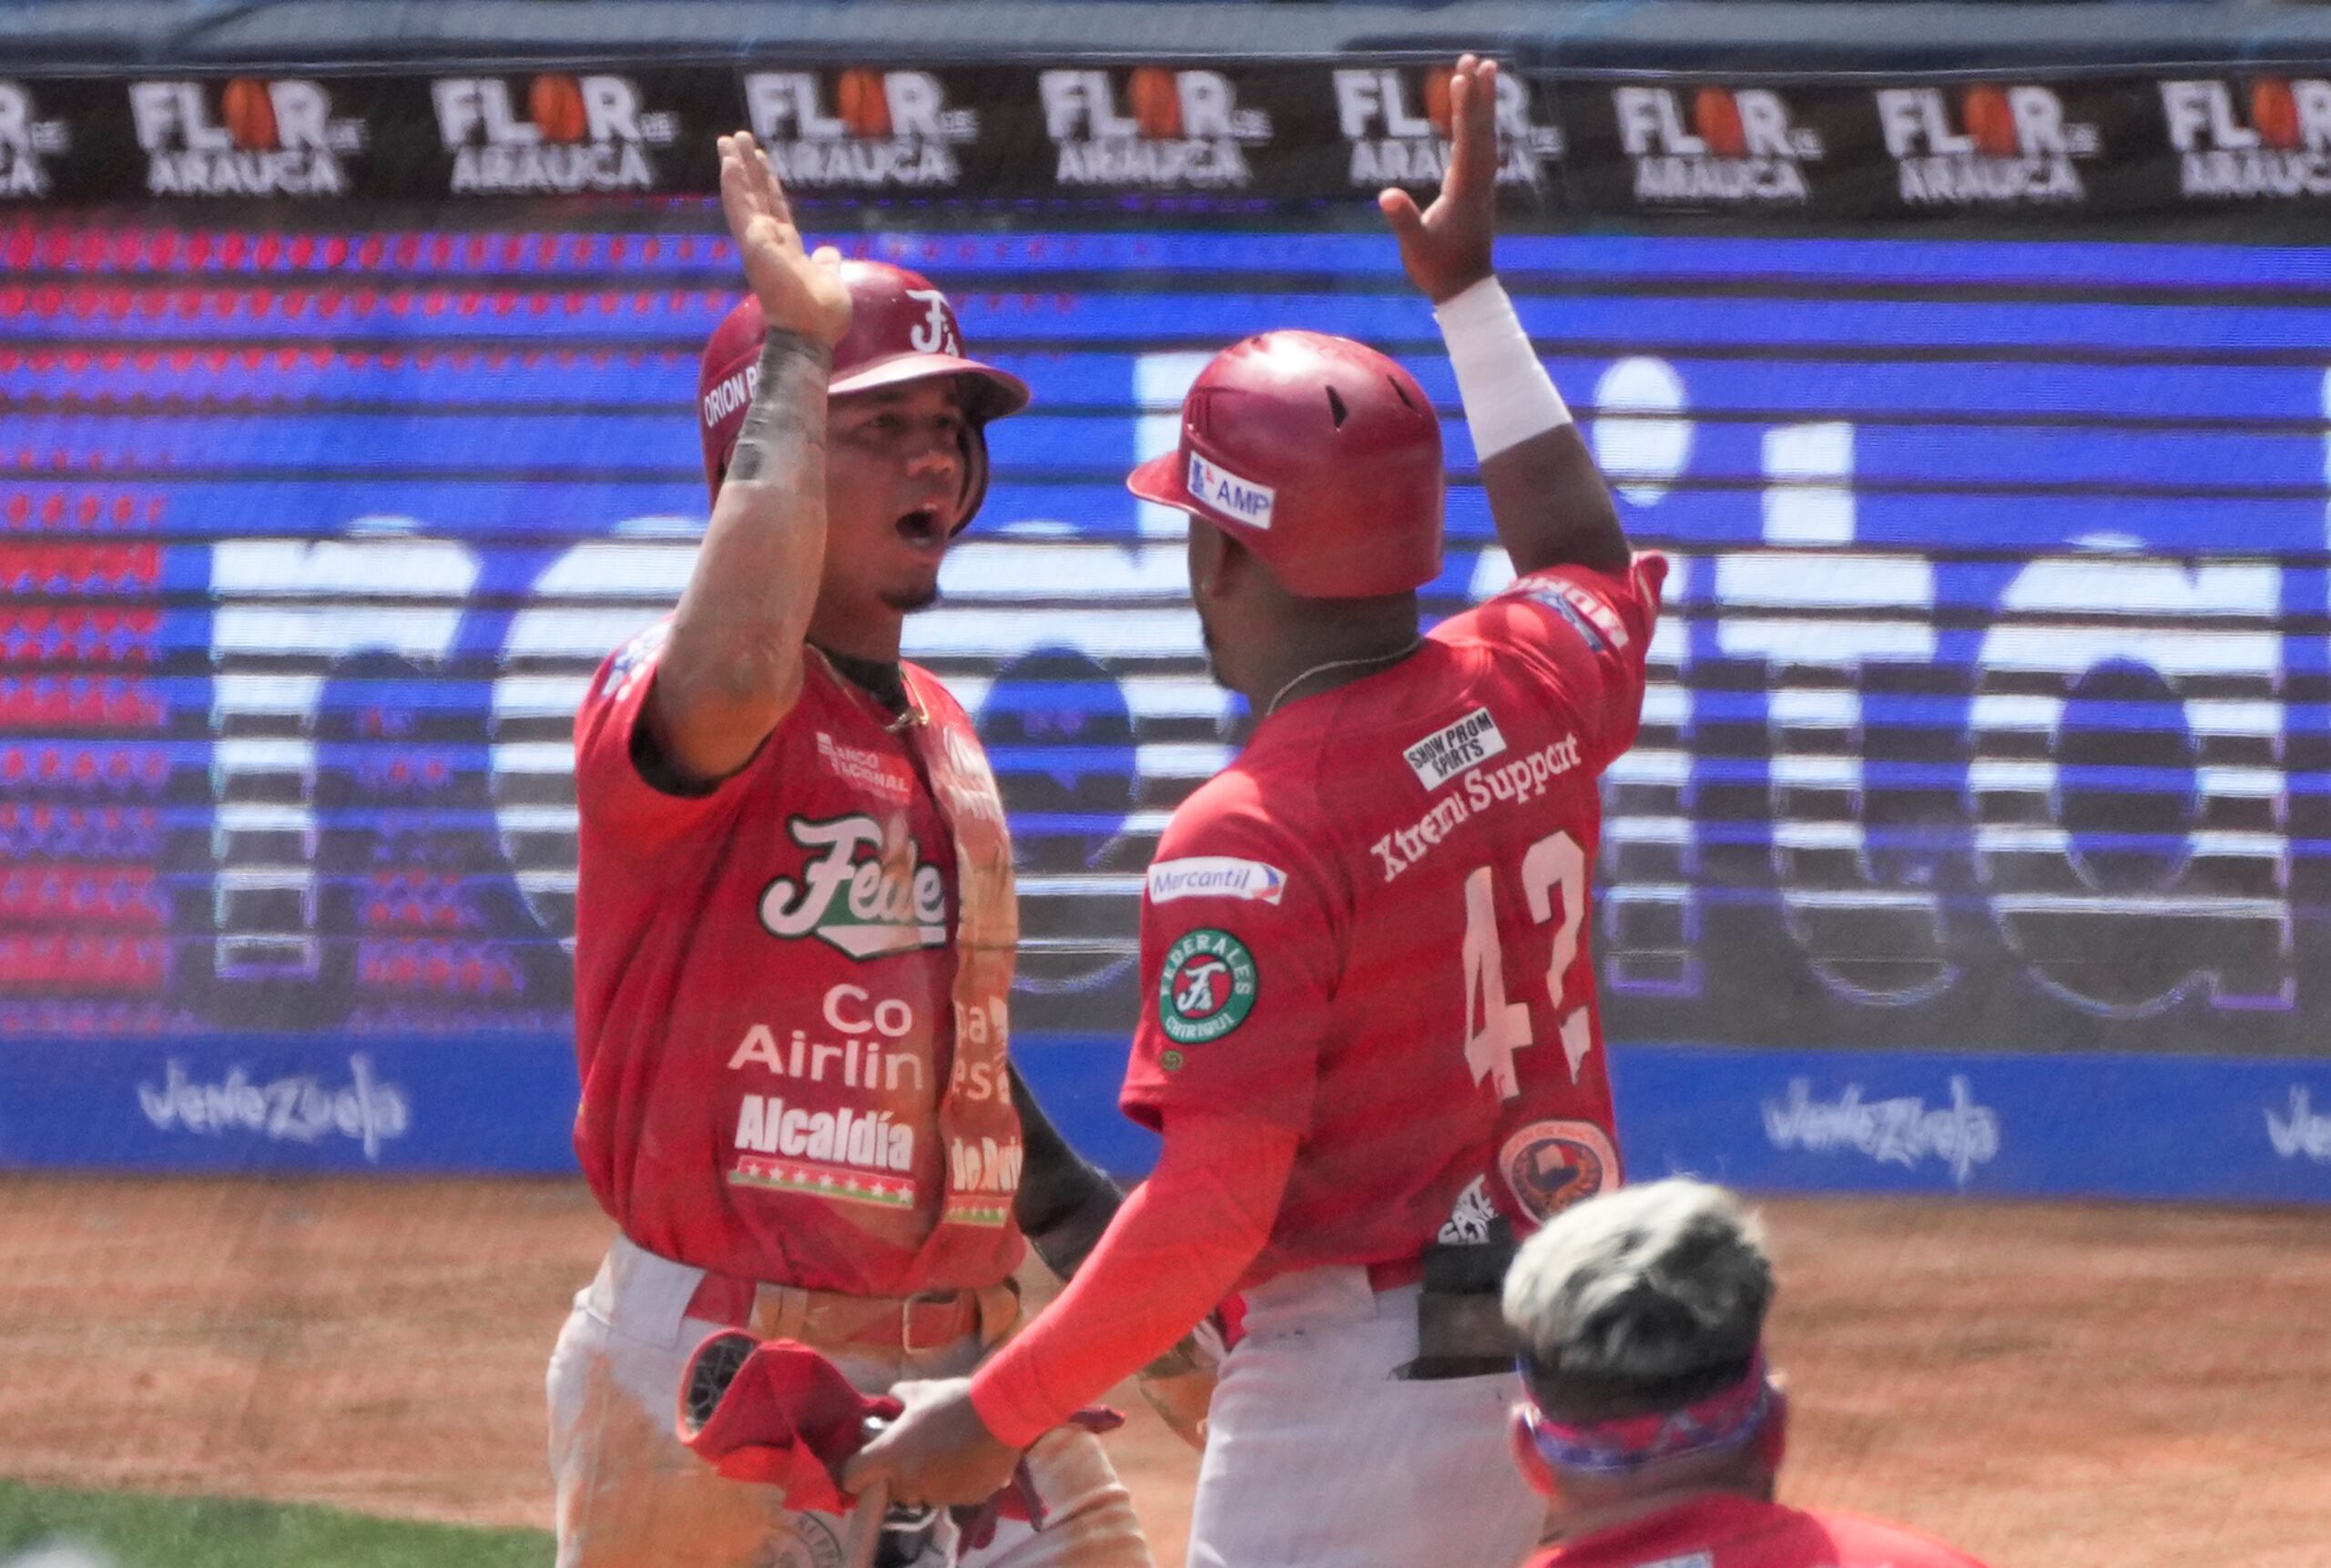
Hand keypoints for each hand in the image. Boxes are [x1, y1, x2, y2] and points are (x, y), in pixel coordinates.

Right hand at [717, 131, 851, 345]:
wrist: (812, 335)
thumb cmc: (821, 317)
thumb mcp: (829, 279)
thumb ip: (826, 263)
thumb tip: (829, 251)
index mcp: (786, 248)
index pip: (775, 207)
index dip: (768, 182)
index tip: (762, 158)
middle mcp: (768, 243)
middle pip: (755, 195)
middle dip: (747, 166)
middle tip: (736, 137)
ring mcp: (758, 243)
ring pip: (743, 197)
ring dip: (734, 167)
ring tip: (727, 139)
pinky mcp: (754, 245)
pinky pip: (741, 209)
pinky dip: (733, 185)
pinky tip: (728, 162)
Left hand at [841, 1378, 1019, 1508]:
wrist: (1002, 1413)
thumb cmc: (955, 1400)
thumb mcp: (921, 1390)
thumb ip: (898, 1397)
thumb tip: (891, 1398)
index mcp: (891, 1455)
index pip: (851, 1478)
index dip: (854, 1471)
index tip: (864, 1463)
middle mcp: (909, 1482)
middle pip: (891, 1490)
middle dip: (898, 1475)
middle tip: (916, 1451)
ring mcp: (938, 1495)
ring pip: (922, 1494)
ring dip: (927, 1479)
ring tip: (947, 1454)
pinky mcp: (965, 1500)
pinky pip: (951, 1495)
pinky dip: (955, 1483)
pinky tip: (968, 1461)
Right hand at [1377, 55, 1498, 303]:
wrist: (1466, 289)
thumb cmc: (1438, 269)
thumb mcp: (1415, 247)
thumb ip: (1403, 220)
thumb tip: (1385, 195)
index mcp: (1465, 190)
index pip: (1467, 141)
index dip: (1465, 108)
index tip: (1462, 78)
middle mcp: (1479, 181)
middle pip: (1482, 129)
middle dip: (1478, 93)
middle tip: (1476, 59)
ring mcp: (1481, 183)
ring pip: (1485, 134)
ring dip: (1482, 103)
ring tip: (1483, 70)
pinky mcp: (1477, 188)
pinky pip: (1479, 146)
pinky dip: (1477, 123)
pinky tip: (1473, 110)